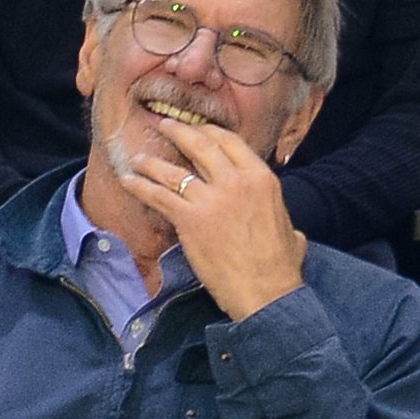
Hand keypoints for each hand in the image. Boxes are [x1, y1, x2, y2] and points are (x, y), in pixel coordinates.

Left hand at [116, 118, 309, 321]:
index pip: (231, 142)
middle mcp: (236, 181)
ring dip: (152, 161)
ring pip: (174, 170)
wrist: (266, 292)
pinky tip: (128, 181)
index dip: (210, 132)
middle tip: (165, 126)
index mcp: (262, 179)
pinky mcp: (189, 219)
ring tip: (139, 157)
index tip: (198, 129)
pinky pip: (158, 196)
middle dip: (179, 131)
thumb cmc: (281, 266)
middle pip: (201, 145)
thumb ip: (282, 220)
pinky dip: (140, 186)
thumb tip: (291, 232)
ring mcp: (211, 199)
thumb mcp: (291, 230)